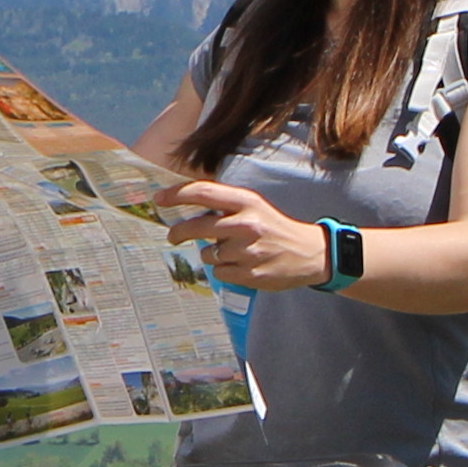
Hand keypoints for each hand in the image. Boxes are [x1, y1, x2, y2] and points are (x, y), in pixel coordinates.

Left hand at [163, 179, 326, 291]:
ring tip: (231, 252)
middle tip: (172, 236)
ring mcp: (248, 251)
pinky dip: (224, 270)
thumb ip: (224, 206)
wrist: (308, 253)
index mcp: (247, 202)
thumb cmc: (273, 227)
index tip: (159, 200)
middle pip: (198, 226)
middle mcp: (247, 224)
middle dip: (178, 232)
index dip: (177, 194)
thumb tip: (184, 207)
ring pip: (208, 254)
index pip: (204, 192)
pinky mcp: (250, 273)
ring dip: (211, 254)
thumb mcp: (254, 207)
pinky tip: (241, 265)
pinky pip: (219, 273)